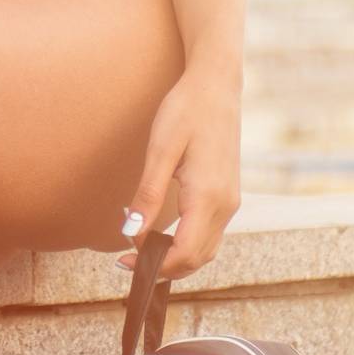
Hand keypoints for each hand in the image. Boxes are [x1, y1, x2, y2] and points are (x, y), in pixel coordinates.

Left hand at [120, 63, 241, 280]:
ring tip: (142, 250)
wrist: (216, 86)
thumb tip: (130, 232)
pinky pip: (209, 236)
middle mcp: (225, 206)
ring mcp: (230, 203)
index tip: (123, 261)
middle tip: (126, 260)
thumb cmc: (186, 111)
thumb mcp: (160, 151)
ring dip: (175, 260)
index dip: (152, 266)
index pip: (183, 253)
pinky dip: (187, 247)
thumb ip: (147, 196)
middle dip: (162, 268)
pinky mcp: (228, 197)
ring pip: (205, 252)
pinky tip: (164, 237)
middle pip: (195, 260)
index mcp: (208, 197)